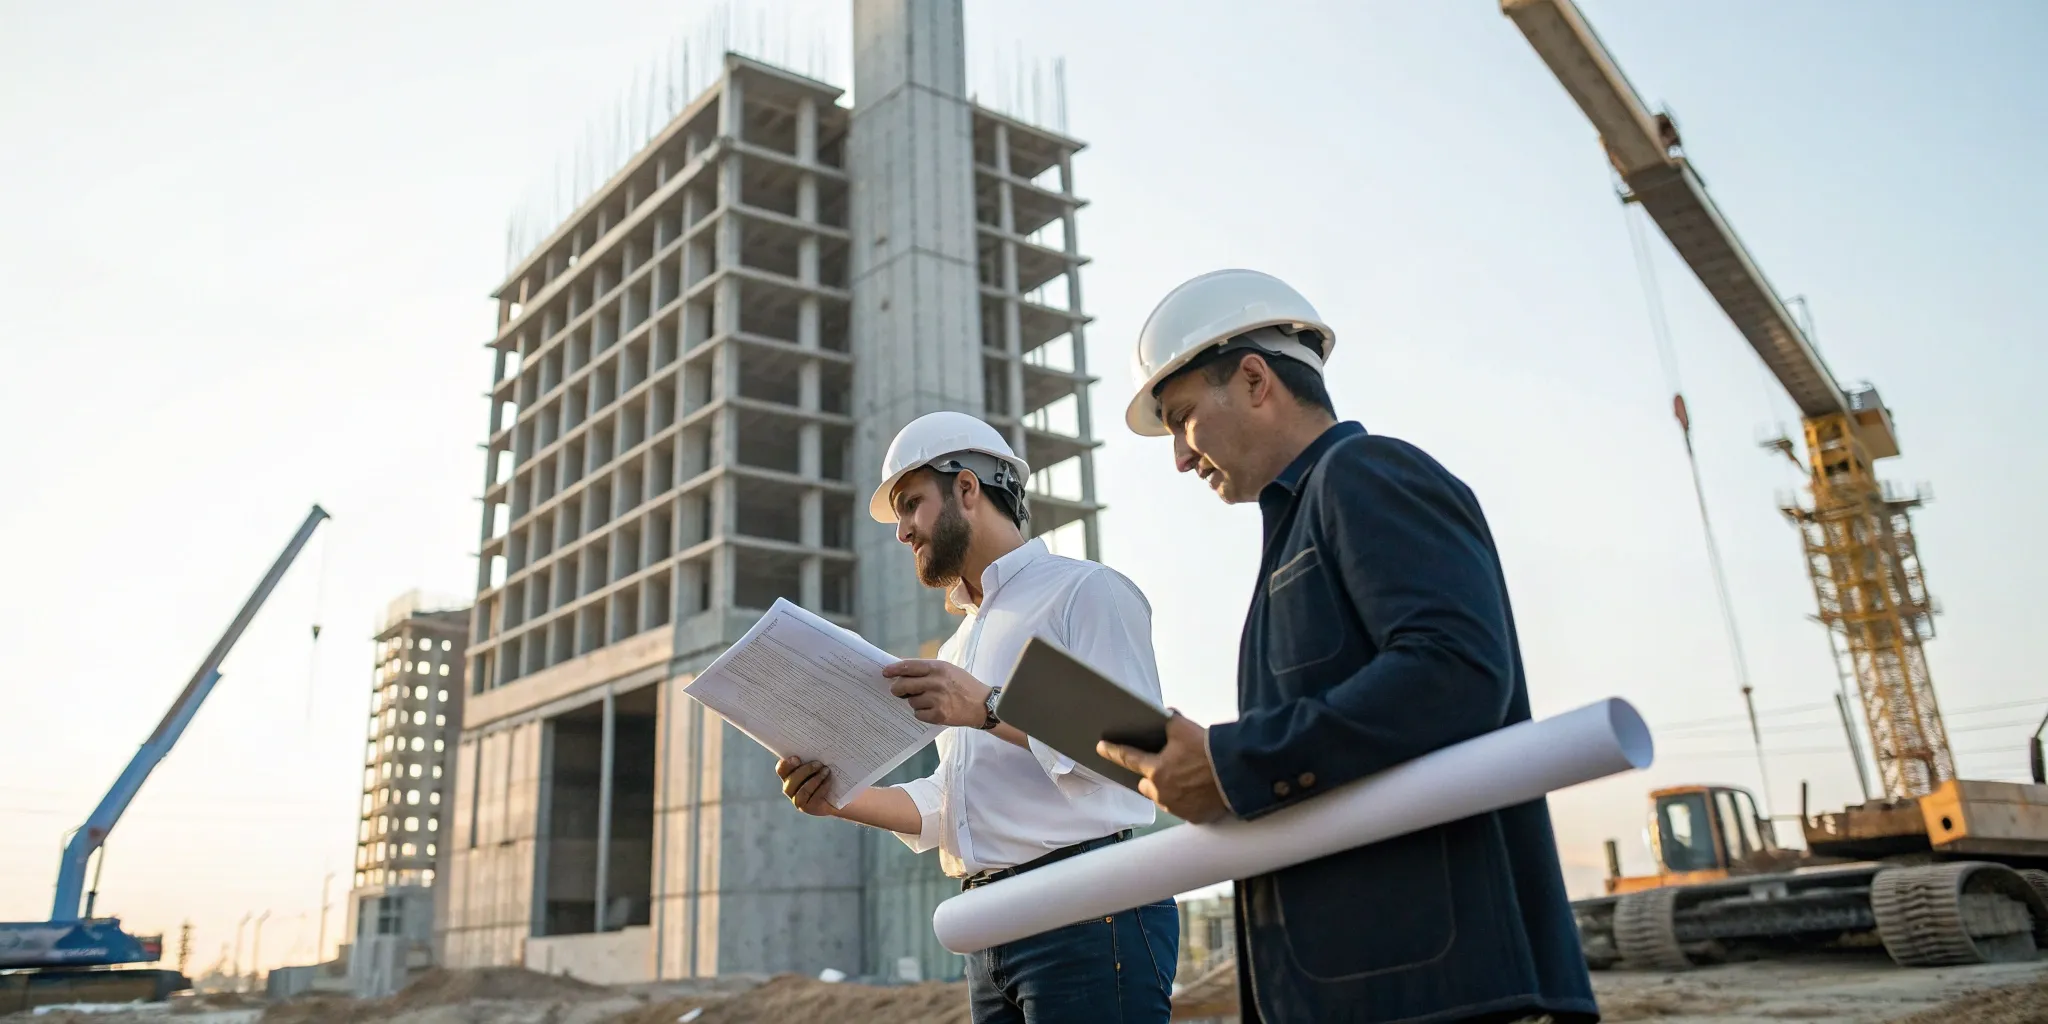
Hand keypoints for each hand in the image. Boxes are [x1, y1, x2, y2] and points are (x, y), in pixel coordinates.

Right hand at [777, 755, 838, 816]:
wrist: (842, 795)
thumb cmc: (829, 773)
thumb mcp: (820, 763)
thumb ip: (813, 756)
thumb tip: (818, 744)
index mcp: (790, 774)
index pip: (781, 769)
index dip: (786, 764)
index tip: (797, 758)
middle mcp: (790, 788)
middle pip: (791, 780)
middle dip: (805, 770)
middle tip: (819, 763)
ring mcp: (798, 800)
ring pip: (802, 791)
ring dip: (815, 779)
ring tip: (826, 770)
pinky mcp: (809, 808)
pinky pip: (812, 798)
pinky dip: (821, 788)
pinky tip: (829, 781)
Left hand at [884, 659, 992, 727]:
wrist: (983, 705)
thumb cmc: (963, 685)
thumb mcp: (948, 670)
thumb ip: (927, 669)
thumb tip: (902, 669)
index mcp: (938, 668)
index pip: (909, 666)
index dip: (894, 669)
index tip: (885, 673)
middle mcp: (937, 682)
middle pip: (904, 685)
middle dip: (897, 689)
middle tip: (897, 691)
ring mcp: (938, 699)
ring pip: (911, 701)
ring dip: (915, 702)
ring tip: (929, 701)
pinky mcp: (939, 715)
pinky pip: (918, 714)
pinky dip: (923, 713)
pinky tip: (934, 710)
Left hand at [1097, 711, 1230, 823]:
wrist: (1237, 773)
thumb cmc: (1210, 751)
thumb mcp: (1184, 728)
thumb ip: (1168, 721)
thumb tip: (1163, 714)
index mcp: (1156, 770)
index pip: (1128, 758)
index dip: (1113, 751)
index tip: (1101, 747)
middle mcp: (1162, 792)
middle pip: (1145, 784)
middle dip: (1152, 777)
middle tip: (1168, 766)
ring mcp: (1177, 807)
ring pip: (1162, 798)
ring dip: (1168, 789)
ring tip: (1187, 778)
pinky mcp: (1192, 817)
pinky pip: (1181, 809)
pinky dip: (1185, 801)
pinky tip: (1197, 791)